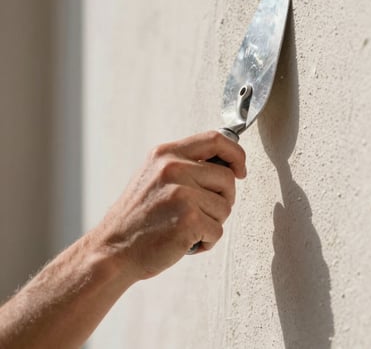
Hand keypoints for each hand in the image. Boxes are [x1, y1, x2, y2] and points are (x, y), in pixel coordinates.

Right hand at [94, 131, 246, 281]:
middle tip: (202, 211)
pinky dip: (207, 241)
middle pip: (227, 177)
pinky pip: (218, 230)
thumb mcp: (154, 175)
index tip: (240, 170)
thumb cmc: (137, 216)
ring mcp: (181, 193)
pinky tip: (186, 241)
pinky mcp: (188, 219)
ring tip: (187, 226)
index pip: (216, 140)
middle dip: (223, 198)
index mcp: (166, 153)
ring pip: (226, 206)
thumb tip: (226, 164)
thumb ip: (185, 165)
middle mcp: (173, 168)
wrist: (113, 249)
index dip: (236, 154)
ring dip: (213, 222)